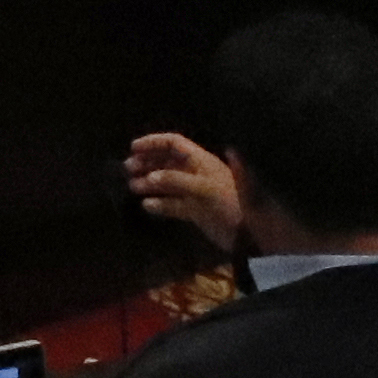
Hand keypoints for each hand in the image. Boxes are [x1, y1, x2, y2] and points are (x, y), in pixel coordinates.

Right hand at [119, 132, 241, 250]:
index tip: (133, 148)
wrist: (249, 235)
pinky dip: (160, 203)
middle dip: (147, 163)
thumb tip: (149, 177)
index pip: (174, 143)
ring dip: (150, 183)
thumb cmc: (229, 203)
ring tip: (133, 187)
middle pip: (167, 161)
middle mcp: (197, 173)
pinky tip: (147, 206)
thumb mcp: (203, 188)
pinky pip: (173, 203)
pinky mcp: (196, 211)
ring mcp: (195, 192)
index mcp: (202, 161)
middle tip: (129, 169)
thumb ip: (175, 180)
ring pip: (168, 183)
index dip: (153, 142)